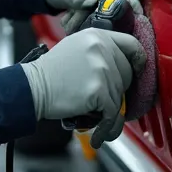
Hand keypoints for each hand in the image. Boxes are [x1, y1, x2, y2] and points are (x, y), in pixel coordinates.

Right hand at [20, 28, 146, 147]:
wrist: (32, 88)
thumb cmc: (51, 72)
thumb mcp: (76, 47)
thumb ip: (99, 51)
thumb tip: (122, 67)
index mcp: (98, 36)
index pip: (131, 44)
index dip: (138, 59)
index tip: (139, 70)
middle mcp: (102, 48)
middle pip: (127, 74)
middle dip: (118, 90)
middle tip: (103, 101)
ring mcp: (102, 68)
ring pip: (119, 95)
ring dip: (109, 110)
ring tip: (95, 118)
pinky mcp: (99, 89)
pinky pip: (113, 112)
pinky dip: (107, 127)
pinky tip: (99, 135)